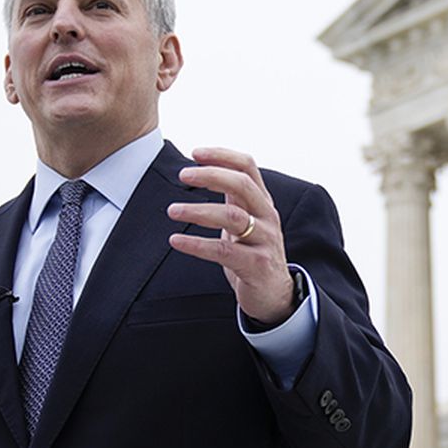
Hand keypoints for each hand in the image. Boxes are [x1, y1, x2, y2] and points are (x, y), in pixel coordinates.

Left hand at [167, 147, 297, 326]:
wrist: (275, 295)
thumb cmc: (254, 254)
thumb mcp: (247, 221)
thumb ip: (234, 198)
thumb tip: (208, 171)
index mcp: (262, 202)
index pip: (248, 167)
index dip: (222, 155)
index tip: (195, 153)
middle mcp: (267, 216)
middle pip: (242, 184)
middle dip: (210, 175)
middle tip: (183, 175)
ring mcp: (264, 240)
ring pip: (232, 216)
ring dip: (198, 210)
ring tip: (172, 210)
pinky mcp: (256, 264)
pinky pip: (223, 251)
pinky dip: (197, 244)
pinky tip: (176, 241)